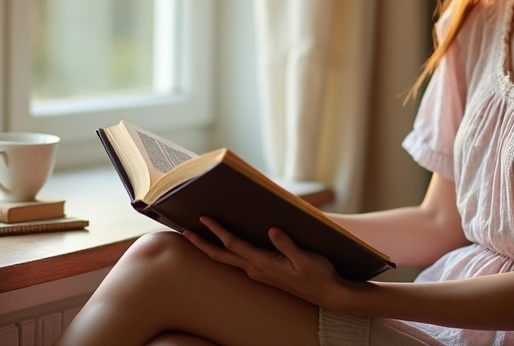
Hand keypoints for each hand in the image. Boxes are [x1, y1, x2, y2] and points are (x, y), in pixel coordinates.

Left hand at [183, 216, 347, 309]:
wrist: (328, 295)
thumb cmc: (318, 275)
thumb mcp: (306, 259)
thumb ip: (287, 245)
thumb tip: (273, 230)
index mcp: (263, 263)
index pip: (234, 244)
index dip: (217, 231)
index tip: (204, 219)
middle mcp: (256, 269)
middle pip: (222, 256)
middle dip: (202, 244)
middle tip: (184, 232)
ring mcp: (258, 272)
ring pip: (228, 260)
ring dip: (212, 248)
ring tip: (199, 235)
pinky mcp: (264, 272)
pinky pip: (239, 261)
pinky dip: (227, 251)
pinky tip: (226, 244)